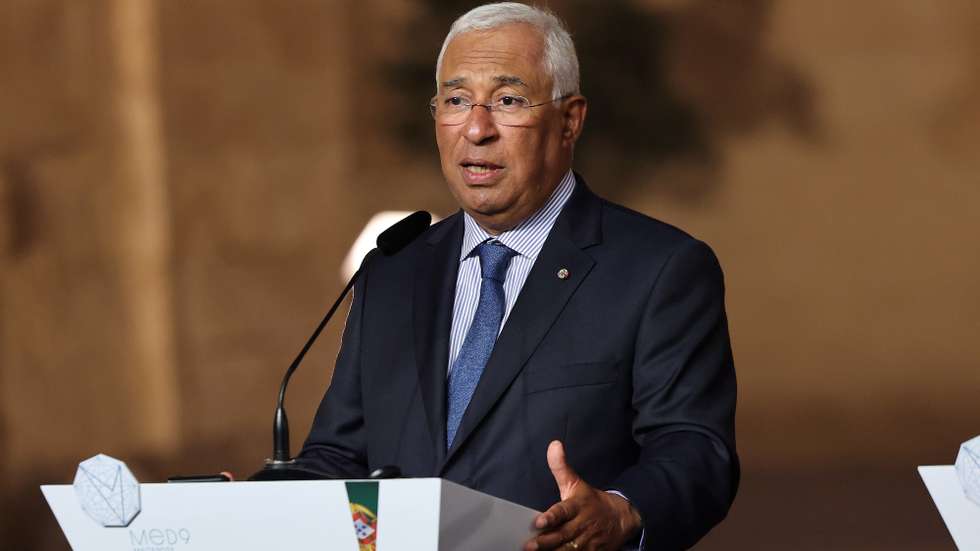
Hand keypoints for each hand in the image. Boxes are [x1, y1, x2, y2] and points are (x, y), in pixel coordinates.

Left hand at [524, 441, 641, 550]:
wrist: (622, 518)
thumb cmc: (592, 501)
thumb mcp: (576, 483)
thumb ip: (561, 467)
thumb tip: (554, 444)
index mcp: (576, 507)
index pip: (562, 512)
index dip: (551, 517)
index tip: (539, 522)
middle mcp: (581, 526)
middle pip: (562, 535)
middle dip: (546, 542)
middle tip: (529, 545)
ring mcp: (587, 542)